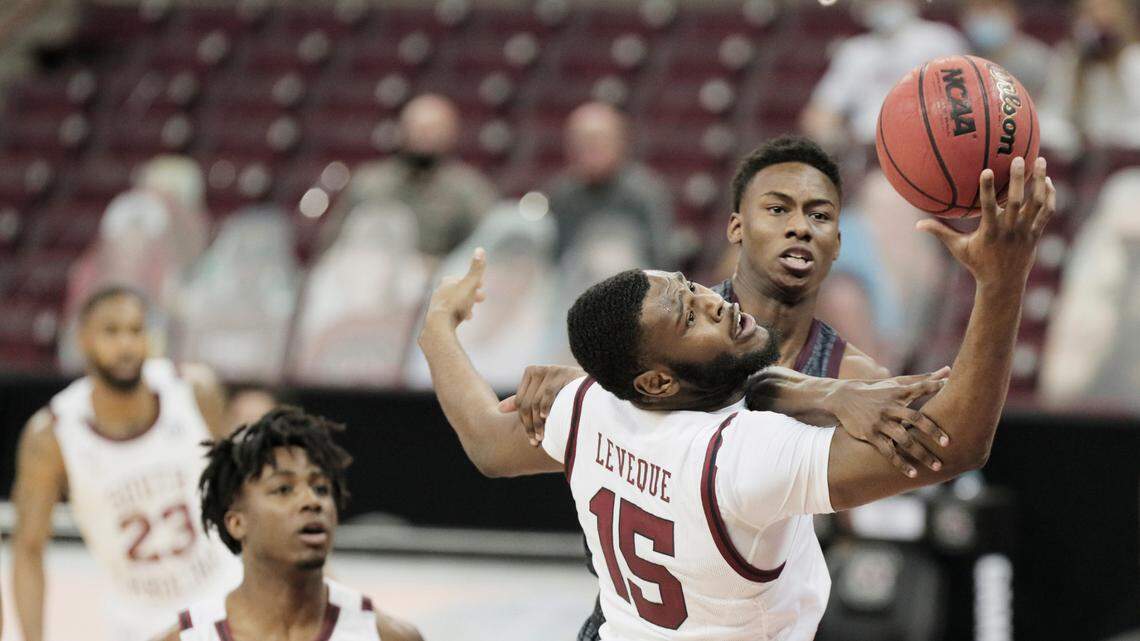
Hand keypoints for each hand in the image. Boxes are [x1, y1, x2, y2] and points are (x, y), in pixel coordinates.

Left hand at [423, 248, 486, 330]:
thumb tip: (480, 249)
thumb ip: (476, 269)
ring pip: (454, 303)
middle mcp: (439, 292)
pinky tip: (463, 320)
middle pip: (458, 291)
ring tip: (471, 314)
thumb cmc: (455, 304)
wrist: (438, 325)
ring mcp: (436, 306)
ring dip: (465, 306)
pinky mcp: (436, 319)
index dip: (473, 281)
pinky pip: (449, 315)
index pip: (461, 278)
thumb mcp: (469, 285)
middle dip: (471, 294)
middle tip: (482, 298)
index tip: (482, 285)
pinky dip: (458, 315)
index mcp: (446, 283)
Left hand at [498, 365, 585, 445]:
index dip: (524, 423)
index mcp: (531, 372)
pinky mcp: (564, 373)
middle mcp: (539, 370)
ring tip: (543, 437)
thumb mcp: (544, 396)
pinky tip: (547, 419)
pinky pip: (548, 394)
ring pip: (536, 402)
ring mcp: (552, 370)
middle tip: (536, 442)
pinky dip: (546, 407)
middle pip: (526, 403)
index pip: (520, 402)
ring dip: (538, 423)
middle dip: (530, 425)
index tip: (531, 439)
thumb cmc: (569, 394)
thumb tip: (499, 409)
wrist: (595, 386)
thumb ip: (524, 400)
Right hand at [825, 368, 951, 477]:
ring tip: (936, 466)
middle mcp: (890, 407)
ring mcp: (880, 422)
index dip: (935, 387)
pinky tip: (913, 474)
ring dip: (920, 454)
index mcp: (898, 392)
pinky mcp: (870, 434)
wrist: (844, 398)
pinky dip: (900, 463)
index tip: (952, 389)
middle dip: (931, 431)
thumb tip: (949, 369)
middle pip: (914, 418)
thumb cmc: (877, 390)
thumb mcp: (896, 383)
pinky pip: (887, 451)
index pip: (919, 388)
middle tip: (947, 443)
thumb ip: (923, 379)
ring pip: (903, 439)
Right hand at [917, 157, 1055, 287]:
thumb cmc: (978, 263)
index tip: (987, 170)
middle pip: (1017, 201)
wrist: (1004, 283)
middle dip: (1018, 179)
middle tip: (1017, 158)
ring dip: (1039, 181)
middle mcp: (1010, 230)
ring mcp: (1025, 231)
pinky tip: (1047, 181)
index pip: (989, 208)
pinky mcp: (1036, 233)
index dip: (988, 189)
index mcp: (990, 232)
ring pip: (1036, 203)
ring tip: (1040, 161)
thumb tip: (918, 223)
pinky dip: (1049, 196)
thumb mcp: (958, 248)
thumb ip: (941, 233)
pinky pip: (1047, 212)